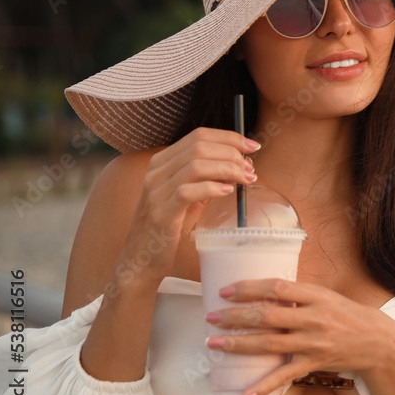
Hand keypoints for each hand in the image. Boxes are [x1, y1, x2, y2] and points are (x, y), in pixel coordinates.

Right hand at [115, 127, 259, 285]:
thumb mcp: (189, 197)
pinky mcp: (160, 213)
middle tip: (250, 168)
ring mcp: (155, 191)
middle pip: (199, 146)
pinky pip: (187, 192)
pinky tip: (228, 192)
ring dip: (227, 169)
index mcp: (162, 162)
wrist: (141, 259)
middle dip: (231, 153)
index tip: (252, 146)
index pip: (198, 135)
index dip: (229, 137)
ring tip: (244, 180)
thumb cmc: (168, 227)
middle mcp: (156, 172)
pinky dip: (212, 188)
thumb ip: (208, 179)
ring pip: (196, 165)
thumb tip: (240, 165)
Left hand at [203, 278, 394, 394]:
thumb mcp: (328, 296)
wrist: (379, 342)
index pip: (277, 286)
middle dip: (235, 316)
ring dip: (239, 344)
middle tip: (211, 318)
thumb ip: (300, 294)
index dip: (249, 287)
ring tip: (214, 344)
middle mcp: (314, 317)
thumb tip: (264, 291)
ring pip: (270, 344)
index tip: (225, 290)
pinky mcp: (315, 363)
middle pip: (268, 315)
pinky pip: (285, 376)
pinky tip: (244, 394)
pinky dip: (264, 386)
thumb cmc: (350, 315)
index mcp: (316, 295)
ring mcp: (314, 342)